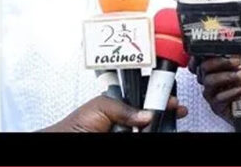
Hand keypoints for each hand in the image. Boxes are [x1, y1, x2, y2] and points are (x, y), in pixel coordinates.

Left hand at [41, 95, 186, 131]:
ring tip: (164, 123)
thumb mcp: (101, 106)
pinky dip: (155, 131)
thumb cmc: (75, 125)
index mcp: (119, 105)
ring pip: (150, 129)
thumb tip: (146, 113)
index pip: (144, 98)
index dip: (159, 98)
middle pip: (152, 115)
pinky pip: (146, 137)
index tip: (172, 100)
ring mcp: (126, 132)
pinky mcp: (127, 142)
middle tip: (174, 110)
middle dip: (164, 112)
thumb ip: (124, 107)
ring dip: (160, 124)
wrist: (66, 140)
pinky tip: (157, 130)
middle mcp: (125, 120)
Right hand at [191, 35, 240, 130]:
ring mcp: (214, 92)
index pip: (202, 55)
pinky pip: (218, 97)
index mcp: (220, 63)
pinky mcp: (219, 106)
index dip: (207, 51)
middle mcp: (214, 76)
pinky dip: (234, 91)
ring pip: (209, 81)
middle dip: (222, 62)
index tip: (224, 48)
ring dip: (230, 76)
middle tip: (239, 61)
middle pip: (204, 66)